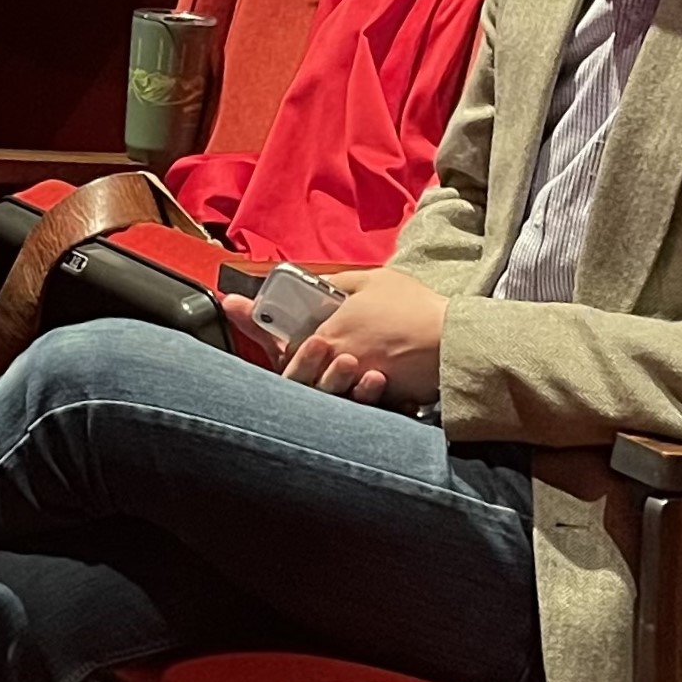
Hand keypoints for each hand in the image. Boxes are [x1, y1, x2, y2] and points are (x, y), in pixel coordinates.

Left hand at [222, 268, 444, 409]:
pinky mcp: (373, 401)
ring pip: (317, 390)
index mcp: (328, 332)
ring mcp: (351, 385)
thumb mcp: (374, 280)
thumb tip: (317, 284)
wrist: (453, 344)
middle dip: (288, 359)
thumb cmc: (414, 307)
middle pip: (293, 370)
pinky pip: (346, 402)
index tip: (228, 305)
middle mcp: (333, 362)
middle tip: (288, 347)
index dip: (250, 319)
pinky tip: (353, 379)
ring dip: (316, 377)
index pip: (280, 332)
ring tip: (331, 364)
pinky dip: (343, 392)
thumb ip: (339, 282)